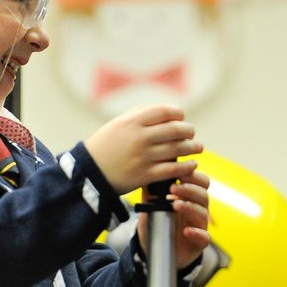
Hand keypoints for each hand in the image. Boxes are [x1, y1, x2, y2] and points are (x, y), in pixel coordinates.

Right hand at [84, 104, 201, 193]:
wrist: (89, 173)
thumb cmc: (105, 146)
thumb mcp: (117, 124)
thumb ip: (139, 114)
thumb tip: (165, 110)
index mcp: (132, 122)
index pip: (165, 111)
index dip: (178, 113)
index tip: (181, 117)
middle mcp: (140, 137)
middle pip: (175, 129)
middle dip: (189, 130)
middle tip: (192, 133)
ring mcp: (143, 157)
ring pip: (177, 148)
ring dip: (192, 147)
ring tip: (198, 148)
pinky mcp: (145, 175)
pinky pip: (172, 169)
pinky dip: (186, 166)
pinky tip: (192, 164)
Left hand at [137, 169, 210, 268]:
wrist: (155, 249)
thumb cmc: (158, 223)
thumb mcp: (152, 205)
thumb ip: (152, 189)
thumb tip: (149, 169)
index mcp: (190, 197)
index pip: (200, 182)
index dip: (193, 176)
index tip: (179, 173)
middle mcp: (197, 209)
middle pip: (203, 196)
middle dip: (190, 190)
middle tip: (173, 188)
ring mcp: (199, 226)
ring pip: (203, 214)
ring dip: (191, 207)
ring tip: (175, 205)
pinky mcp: (198, 242)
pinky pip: (204, 237)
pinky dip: (197, 233)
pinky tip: (187, 231)